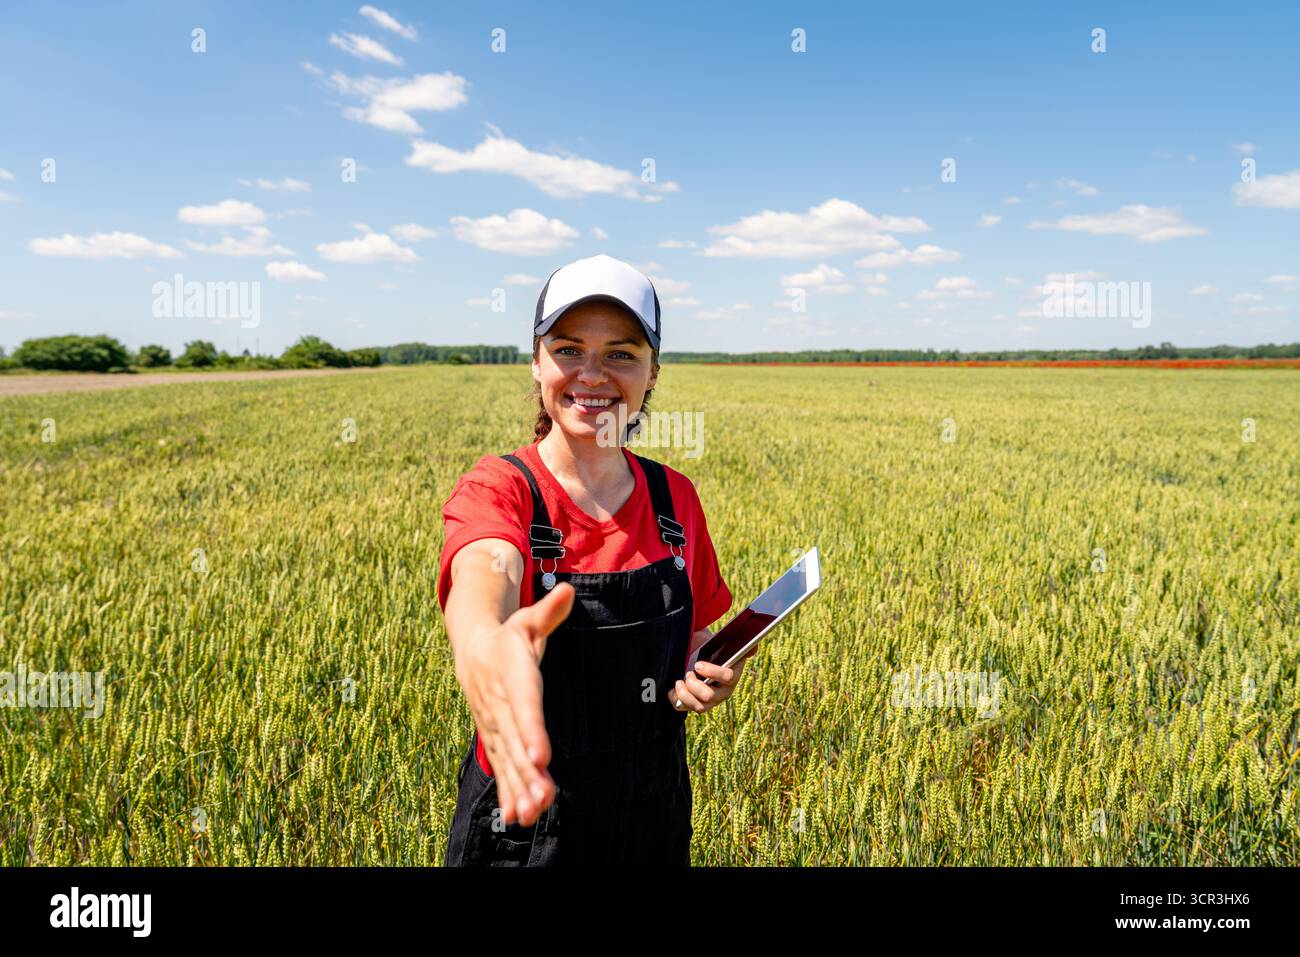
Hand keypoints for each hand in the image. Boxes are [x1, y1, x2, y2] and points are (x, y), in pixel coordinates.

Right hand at [453, 581, 574, 827]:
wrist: (473, 650)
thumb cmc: (510, 636)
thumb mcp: (528, 620)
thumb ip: (550, 612)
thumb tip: (570, 590)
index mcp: (512, 677)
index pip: (524, 707)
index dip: (532, 732)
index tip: (542, 758)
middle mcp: (501, 707)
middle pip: (516, 744)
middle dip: (528, 774)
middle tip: (543, 798)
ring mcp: (495, 726)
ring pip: (508, 761)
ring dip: (520, 789)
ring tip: (534, 813)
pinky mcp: (495, 739)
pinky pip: (502, 768)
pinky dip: (509, 792)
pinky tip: (520, 816)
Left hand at [672, 646, 754, 714]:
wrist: (697, 655)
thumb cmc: (711, 651)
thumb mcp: (724, 644)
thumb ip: (740, 646)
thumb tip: (755, 645)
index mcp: (732, 675)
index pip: (728, 677)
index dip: (713, 672)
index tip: (698, 664)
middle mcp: (723, 692)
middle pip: (710, 696)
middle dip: (695, 685)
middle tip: (687, 673)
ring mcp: (710, 701)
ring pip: (699, 707)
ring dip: (686, 694)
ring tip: (679, 681)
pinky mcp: (695, 705)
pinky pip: (686, 709)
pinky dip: (676, 701)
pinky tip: (672, 690)